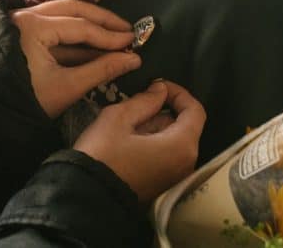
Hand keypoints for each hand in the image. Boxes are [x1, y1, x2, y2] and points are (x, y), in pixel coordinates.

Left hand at [10, 0, 140, 117]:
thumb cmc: (26, 101)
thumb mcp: (67, 87)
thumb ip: (102, 70)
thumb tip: (133, 59)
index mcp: (33, 26)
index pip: (80, 27)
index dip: (109, 36)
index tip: (134, 41)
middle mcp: (26, 15)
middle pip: (72, 9)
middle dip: (102, 21)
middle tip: (127, 30)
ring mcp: (21, 20)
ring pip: (62, 14)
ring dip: (89, 25)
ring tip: (114, 34)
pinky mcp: (20, 31)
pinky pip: (52, 24)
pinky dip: (73, 33)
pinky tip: (92, 43)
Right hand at [73, 80, 205, 202]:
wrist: (87, 198)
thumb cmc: (102, 155)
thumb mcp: (118, 118)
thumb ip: (144, 100)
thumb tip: (160, 90)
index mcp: (181, 145)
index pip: (195, 110)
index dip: (179, 93)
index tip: (157, 85)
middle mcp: (186, 163)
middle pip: (184, 126)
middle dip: (162, 112)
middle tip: (133, 108)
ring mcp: (175, 178)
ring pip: (173, 141)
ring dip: (155, 128)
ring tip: (126, 128)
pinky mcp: (163, 186)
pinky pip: (166, 157)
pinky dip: (153, 144)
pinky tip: (128, 144)